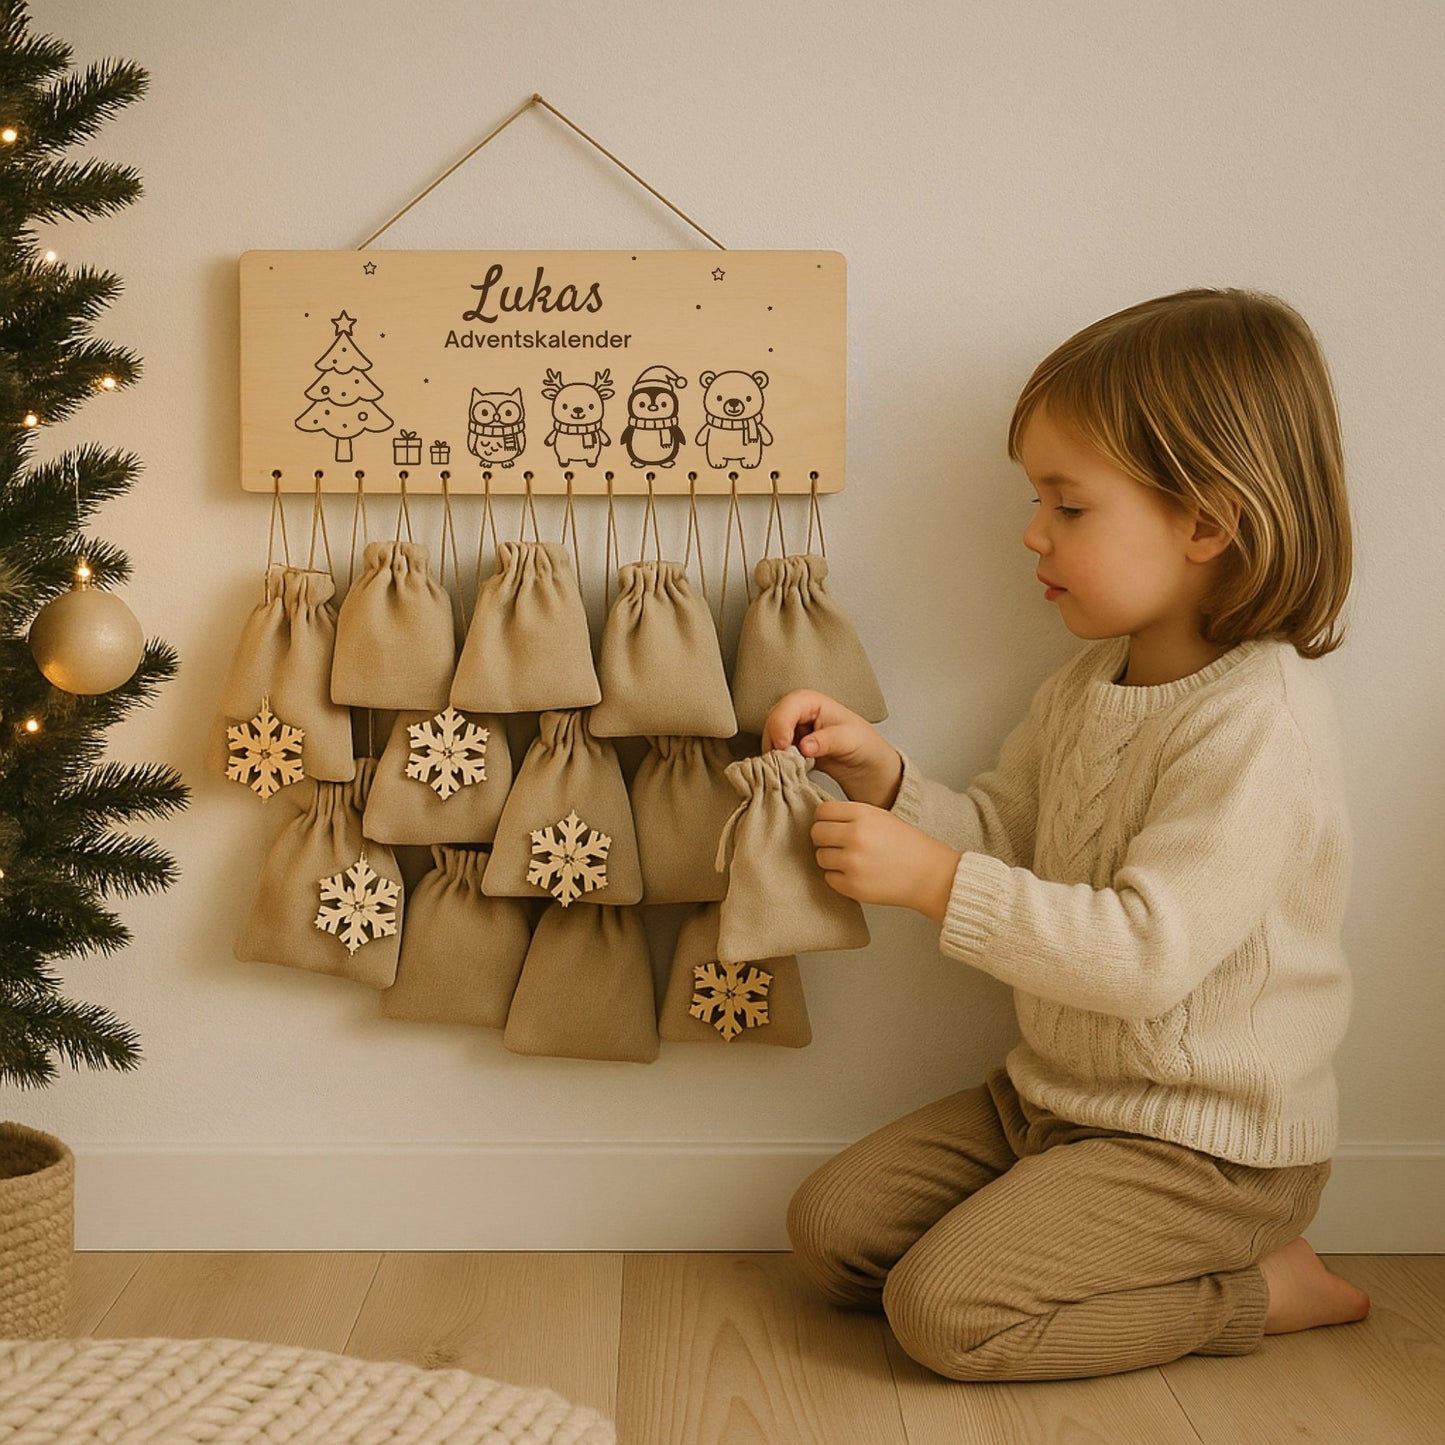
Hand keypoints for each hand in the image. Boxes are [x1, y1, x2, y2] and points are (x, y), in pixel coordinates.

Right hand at [762, 690, 903, 808]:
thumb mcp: (850, 741)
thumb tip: (804, 746)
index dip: (781, 724)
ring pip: (770, 738)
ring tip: (787, 768)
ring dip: (774, 754)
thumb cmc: (863, 746)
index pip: (788, 706)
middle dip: (774, 741)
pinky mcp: (791, 748)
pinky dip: (777, 762)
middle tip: (782, 761)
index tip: (783, 746)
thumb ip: (827, 741)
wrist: (865, 766)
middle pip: (773, 721)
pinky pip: (775, 753)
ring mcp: (793, 731)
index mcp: (813, 702)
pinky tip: (787, 771)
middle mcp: (799, 713)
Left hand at [810, 801, 959, 922]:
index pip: (821, 812)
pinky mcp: (853, 886)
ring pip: (820, 857)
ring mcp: (853, 862)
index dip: (824, 819)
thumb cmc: (904, 845)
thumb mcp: (879, 817)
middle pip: (816, 833)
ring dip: (831, 859)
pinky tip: (858, 874)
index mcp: (862, 815)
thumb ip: (849, 815)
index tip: (831, 826)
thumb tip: (819, 819)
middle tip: (839, 845)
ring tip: (853, 860)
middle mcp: (855, 836)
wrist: (928, 874)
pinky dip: (839, 878)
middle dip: (824, 839)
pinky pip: (829, 878)